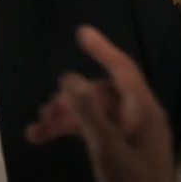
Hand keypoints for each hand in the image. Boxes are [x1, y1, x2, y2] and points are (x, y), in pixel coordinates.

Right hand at [26, 25, 174, 181]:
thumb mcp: (107, 148)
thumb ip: (88, 112)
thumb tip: (67, 76)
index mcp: (144, 111)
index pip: (123, 69)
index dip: (102, 49)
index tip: (80, 32)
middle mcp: (138, 117)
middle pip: (101, 93)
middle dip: (70, 99)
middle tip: (45, 111)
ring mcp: (129, 134)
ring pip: (93, 113)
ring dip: (64, 117)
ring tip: (36, 131)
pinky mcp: (120, 149)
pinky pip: (92, 130)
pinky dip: (71, 131)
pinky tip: (46, 137)